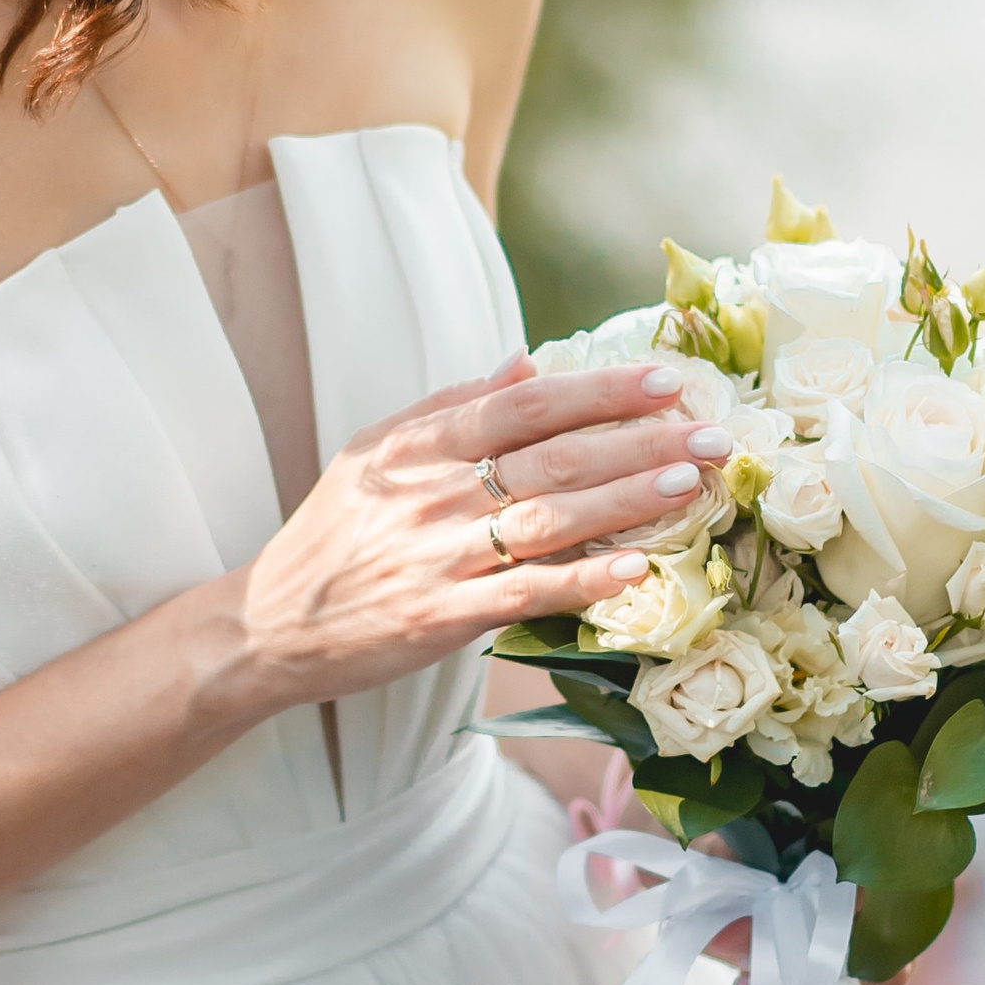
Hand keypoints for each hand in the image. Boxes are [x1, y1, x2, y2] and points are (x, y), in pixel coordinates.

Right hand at [230, 351, 729, 717]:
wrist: (273, 623)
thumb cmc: (334, 533)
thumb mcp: (377, 451)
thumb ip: (453, 405)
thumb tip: (528, 362)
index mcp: (420, 445)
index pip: (524, 404)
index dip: (598, 389)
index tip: (663, 381)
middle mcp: (433, 494)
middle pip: (552, 457)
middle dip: (639, 441)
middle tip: (710, 433)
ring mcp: (441, 558)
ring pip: (550, 521)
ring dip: (627, 500)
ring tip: (690, 483)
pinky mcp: (444, 619)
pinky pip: (529, 596)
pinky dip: (586, 582)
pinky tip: (638, 569)